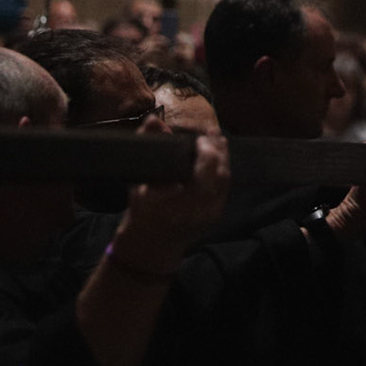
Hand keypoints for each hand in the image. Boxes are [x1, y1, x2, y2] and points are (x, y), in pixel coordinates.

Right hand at [113, 131, 230, 274]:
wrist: (150, 246)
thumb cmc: (141, 212)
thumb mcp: (139, 182)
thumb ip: (148, 147)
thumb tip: (153, 119)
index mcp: (179, 201)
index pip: (205, 168)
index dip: (206, 148)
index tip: (199, 136)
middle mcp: (200, 209)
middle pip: (220, 172)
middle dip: (218, 149)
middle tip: (211, 132)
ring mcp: (211, 214)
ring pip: (226, 180)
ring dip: (223, 158)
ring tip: (217, 140)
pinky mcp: (217, 215)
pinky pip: (225, 188)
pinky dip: (222, 171)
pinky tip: (219, 158)